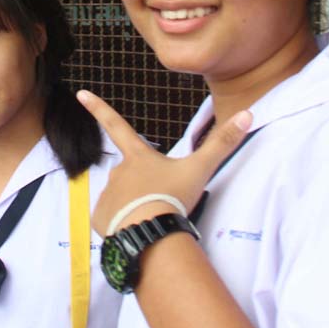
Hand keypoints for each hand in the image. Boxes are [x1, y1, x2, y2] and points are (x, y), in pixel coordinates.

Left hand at [77, 90, 251, 236]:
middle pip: (131, 174)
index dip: (98, 108)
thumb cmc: (173, 198)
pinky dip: (124, 225)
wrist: (150, 233)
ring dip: (136, 206)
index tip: (80, 93)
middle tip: (163, 201)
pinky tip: (138, 231)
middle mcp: (117, 172)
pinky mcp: (100, 219)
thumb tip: (248, 114)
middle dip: (144, 186)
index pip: (115, 125)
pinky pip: (113, 221)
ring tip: (153, 219)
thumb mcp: (200, 169)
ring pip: (123, 198)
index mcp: (138, 157)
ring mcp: (106, 195)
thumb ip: (223, 143)